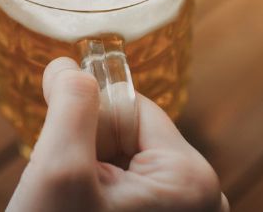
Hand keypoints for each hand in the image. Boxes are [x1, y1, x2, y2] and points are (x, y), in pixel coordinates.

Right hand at [8, 58, 226, 211]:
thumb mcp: (58, 170)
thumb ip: (70, 106)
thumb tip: (69, 64)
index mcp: (191, 179)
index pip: (133, 109)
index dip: (88, 122)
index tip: (63, 155)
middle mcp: (203, 202)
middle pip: (132, 140)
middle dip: (91, 157)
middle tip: (71, 198)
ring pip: (127, 170)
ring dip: (92, 183)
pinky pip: (131, 198)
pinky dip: (100, 203)